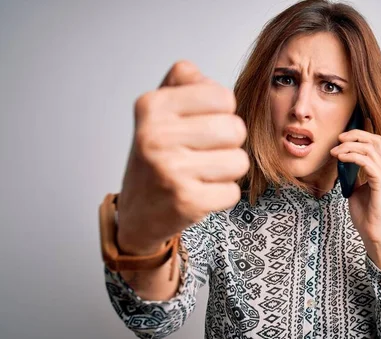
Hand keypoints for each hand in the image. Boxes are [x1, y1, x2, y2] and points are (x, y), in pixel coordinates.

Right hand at [117, 61, 248, 254]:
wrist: (137, 213)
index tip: (201, 125)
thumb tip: (209, 80)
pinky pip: (233, 192)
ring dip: (227, 171)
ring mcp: (171, 170)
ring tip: (201, 174)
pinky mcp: (187, 201)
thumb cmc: (158, 157)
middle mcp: (156, 135)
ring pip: (239, 161)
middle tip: (203, 153)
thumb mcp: (160, 111)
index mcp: (152, 106)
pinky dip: (222, 196)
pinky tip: (199, 193)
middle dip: (229, 144)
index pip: (223, 97)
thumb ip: (184, 80)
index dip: (222, 113)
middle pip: (236, 129)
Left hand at [330, 119, 380, 246]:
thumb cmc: (366, 215)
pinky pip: (366, 162)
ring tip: (335, 152)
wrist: (373, 233)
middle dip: (355, 135)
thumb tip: (341, 163)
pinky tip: (341, 159)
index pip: (374, 143)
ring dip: (349, 147)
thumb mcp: (355, 189)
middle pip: (375, 140)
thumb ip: (352, 176)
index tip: (341, 138)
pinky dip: (352, 157)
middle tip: (338, 139)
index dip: (358, 136)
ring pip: (369, 148)